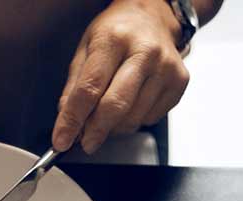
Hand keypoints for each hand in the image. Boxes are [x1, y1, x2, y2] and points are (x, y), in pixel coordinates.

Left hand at [53, 0, 192, 153]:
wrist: (152, 15)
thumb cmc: (118, 31)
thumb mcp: (87, 47)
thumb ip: (75, 85)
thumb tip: (67, 120)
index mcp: (114, 39)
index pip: (89, 88)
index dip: (73, 120)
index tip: (62, 139)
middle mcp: (144, 51)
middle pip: (115, 106)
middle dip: (95, 132)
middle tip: (85, 141)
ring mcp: (165, 67)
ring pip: (133, 119)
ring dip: (114, 127)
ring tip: (107, 115)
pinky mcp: (179, 81)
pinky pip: (151, 118)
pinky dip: (135, 120)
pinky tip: (131, 103)